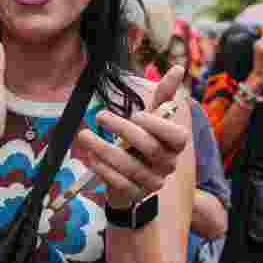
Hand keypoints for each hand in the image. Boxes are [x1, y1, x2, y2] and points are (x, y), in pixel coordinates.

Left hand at [78, 65, 189, 209]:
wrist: (131, 176)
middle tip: (100, 116)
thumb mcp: (151, 116)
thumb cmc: (143, 139)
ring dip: (104, 149)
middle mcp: (169, 164)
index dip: (157, 126)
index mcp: (176, 144)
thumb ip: (163, 95)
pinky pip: (120, 183)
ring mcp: (154, 182)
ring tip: (84, 136)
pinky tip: (91, 158)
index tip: (135, 114)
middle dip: (123, 130)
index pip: (178, 136)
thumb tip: (177, 68)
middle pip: (151, 148)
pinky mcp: (136, 194)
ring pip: (131, 167)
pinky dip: (103, 169)